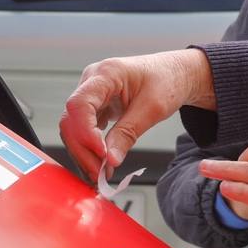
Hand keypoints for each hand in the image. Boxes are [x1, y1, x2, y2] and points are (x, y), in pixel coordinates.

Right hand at [61, 49, 214, 179]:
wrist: (176, 74)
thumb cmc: (168, 81)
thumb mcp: (153, 108)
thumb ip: (128, 133)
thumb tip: (110, 160)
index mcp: (106, 73)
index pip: (80, 104)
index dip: (86, 132)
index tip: (102, 154)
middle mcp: (92, 81)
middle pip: (71, 120)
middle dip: (82, 149)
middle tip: (98, 174)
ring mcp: (92, 94)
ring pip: (74, 128)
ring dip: (84, 153)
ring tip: (99, 174)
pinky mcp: (96, 107)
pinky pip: (85, 130)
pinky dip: (90, 149)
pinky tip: (100, 165)